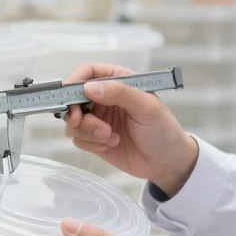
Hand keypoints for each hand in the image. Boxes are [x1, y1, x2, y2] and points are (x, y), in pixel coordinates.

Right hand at [63, 63, 197, 195]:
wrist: (168, 163)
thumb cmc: (164, 130)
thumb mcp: (147, 108)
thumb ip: (120, 93)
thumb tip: (90, 87)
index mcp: (118, 80)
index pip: (88, 72)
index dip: (74, 81)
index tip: (67, 96)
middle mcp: (105, 97)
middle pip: (73, 97)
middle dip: (75, 111)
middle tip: (80, 122)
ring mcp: (98, 118)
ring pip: (73, 120)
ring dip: (87, 131)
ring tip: (110, 137)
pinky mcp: (94, 138)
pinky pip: (78, 138)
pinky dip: (90, 143)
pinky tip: (111, 144)